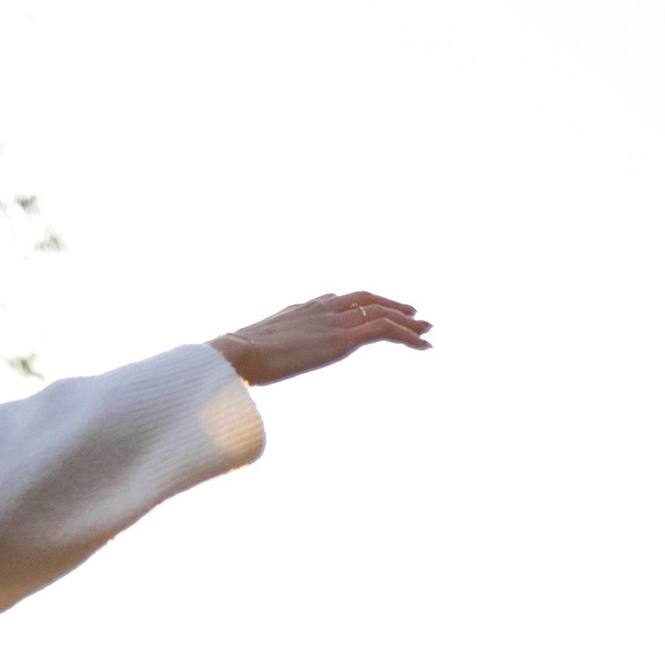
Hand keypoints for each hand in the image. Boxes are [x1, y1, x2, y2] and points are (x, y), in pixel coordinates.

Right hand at [211, 291, 429, 384]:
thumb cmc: (238, 359)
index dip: (362, 305)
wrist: (238, 354)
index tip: (376, 311)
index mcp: (302, 309)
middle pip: (366, 299)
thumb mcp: (255, 351)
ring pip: (380, 312)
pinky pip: (383, 330)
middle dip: (392, 306)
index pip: (339, 299)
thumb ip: (268, 350)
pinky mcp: (341, 338)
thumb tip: (258, 364)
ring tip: (426, 331)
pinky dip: (406, 335)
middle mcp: (321, 308)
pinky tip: (422, 344)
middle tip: (414, 316)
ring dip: (406, 321)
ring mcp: (332, 320)